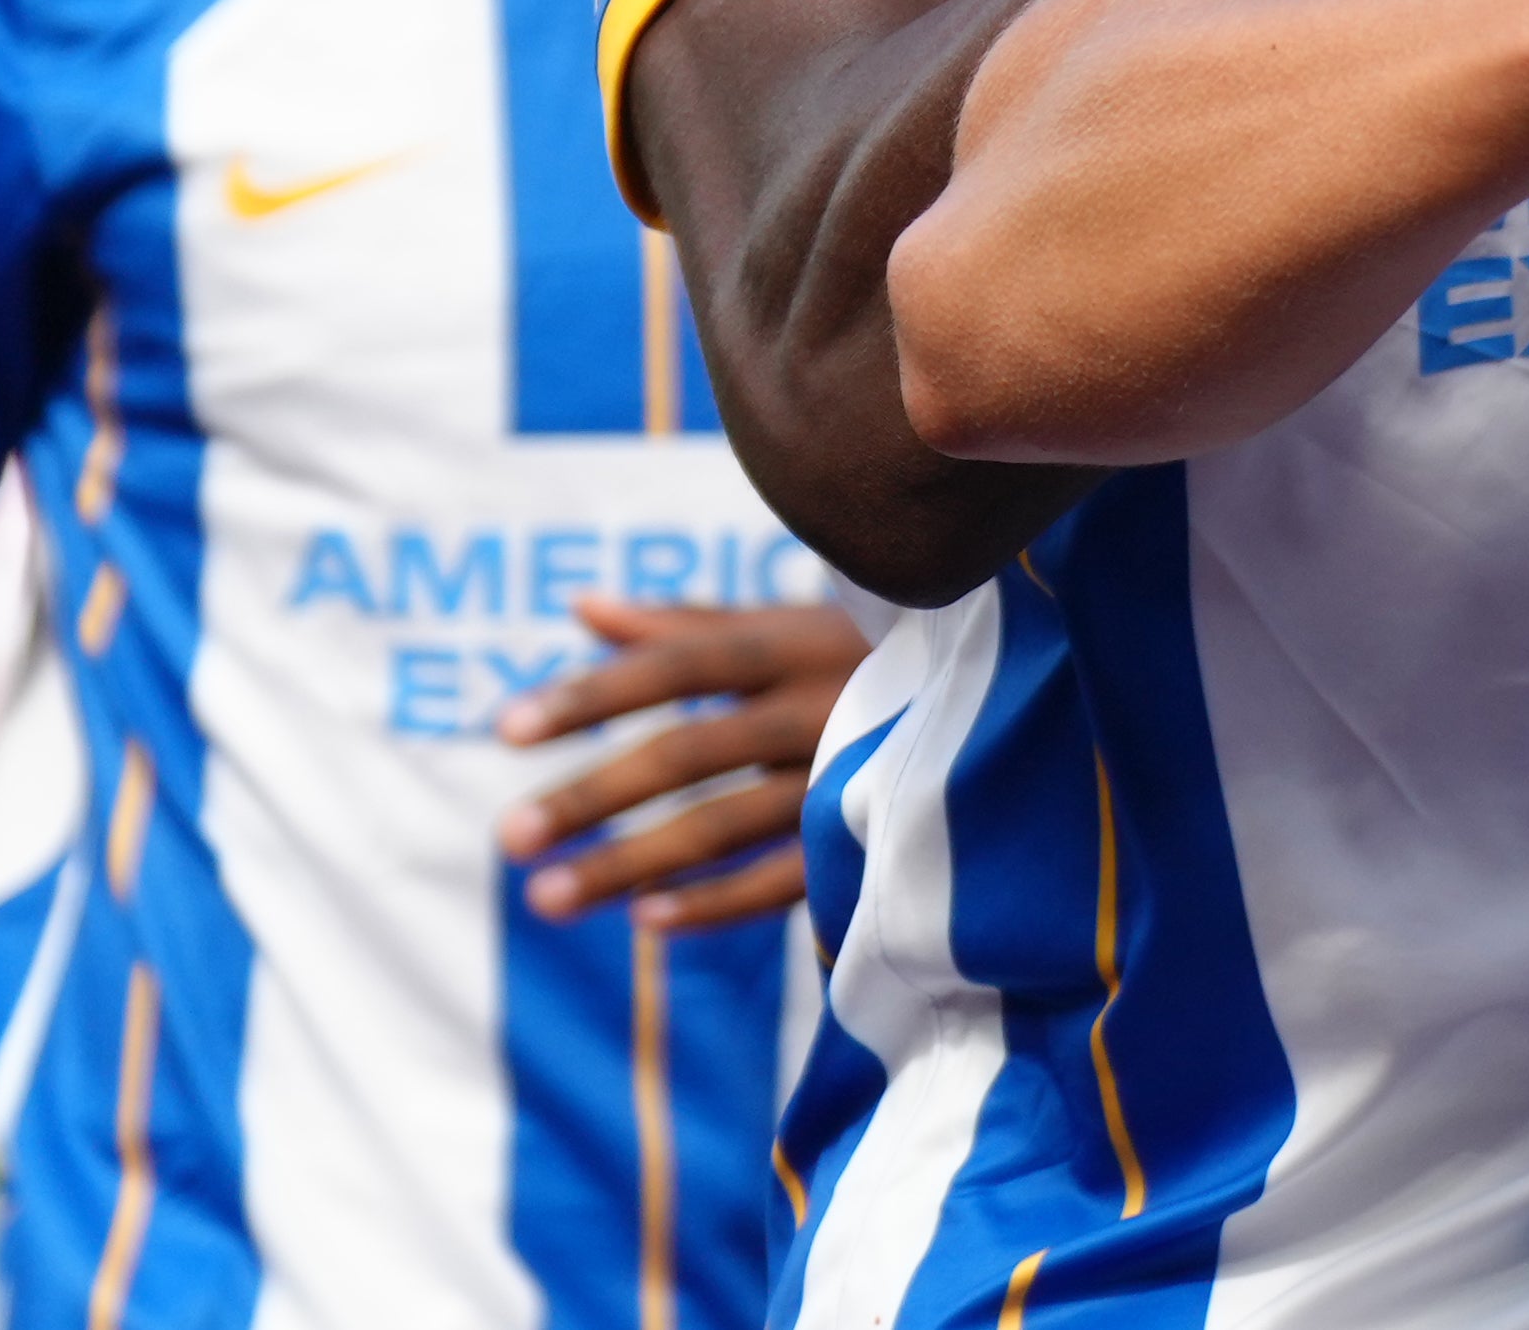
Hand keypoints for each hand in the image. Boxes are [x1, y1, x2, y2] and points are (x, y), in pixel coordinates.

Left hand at [491, 594, 876, 932]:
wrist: (1023, 703)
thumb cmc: (879, 657)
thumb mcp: (794, 626)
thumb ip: (688, 623)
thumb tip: (581, 606)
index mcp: (798, 640)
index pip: (684, 660)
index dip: (597, 691)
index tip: (506, 727)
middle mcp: (821, 702)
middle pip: (691, 748)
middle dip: (596, 792)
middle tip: (507, 835)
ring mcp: (848, 773)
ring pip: (727, 823)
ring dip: (632, 863)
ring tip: (545, 898)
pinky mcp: (876, 838)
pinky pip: (790, 880)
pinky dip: (720, 902)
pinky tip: (648, 923)